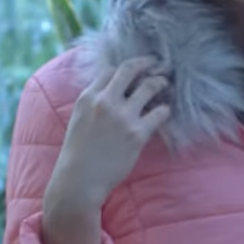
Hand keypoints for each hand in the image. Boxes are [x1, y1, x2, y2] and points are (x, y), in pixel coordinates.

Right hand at [41, 57, 169, 243]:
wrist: (79, 180)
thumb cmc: (78, 154)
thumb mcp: (78, 120)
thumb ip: (92, 105)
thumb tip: (108, 94)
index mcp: (88, 98)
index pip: (109, 71)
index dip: (123, 69)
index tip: (134, 70)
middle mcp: (105, 102)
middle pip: (130, 69)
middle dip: (145, 63)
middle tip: (156, 63)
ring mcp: (122, 117)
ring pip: (149, 87)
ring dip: (160, 83)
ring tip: (165, 84)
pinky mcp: (137, 134)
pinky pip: (159, 113)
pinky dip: (165, 110)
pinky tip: (165, 111)